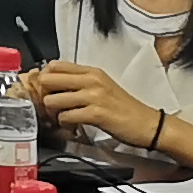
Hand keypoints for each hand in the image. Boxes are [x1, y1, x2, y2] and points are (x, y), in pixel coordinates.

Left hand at [28, 59, 149, 147]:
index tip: (46, 91)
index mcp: (92, 72)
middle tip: (51, 107)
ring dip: (53, 113)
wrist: (148, 124)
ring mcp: (94, 96)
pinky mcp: (96, 113)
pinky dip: (65, 124)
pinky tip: (73, 126)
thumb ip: (79, 82)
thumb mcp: (101, 86)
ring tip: (62, 118)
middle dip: (44, 95)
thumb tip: (52, 83)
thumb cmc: (123, 108)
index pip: (54, 65)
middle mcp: (92, 80)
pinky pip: (66, 116)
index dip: (44, 79)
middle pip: (48, 79)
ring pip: (53, 100)